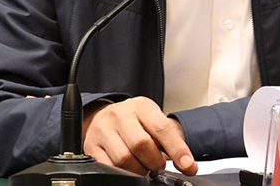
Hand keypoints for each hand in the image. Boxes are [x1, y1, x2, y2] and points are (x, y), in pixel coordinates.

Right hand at [82, 96, 197, 175]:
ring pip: (124, 159)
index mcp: (142, 106)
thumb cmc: (134, 121)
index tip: (188, 165)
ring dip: (139, 170)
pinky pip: (108, 167)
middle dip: (155, 162)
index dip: (177, 150)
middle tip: (158, 165)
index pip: (162, 128)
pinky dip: (122, 173)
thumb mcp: (153, 121)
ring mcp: (104, 130)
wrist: (104, 116)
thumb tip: (187, 164)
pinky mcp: (91, 146)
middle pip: (141, 145)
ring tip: (144, 166)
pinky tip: (129, 168)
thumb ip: (170, 140)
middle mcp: (120, 115)